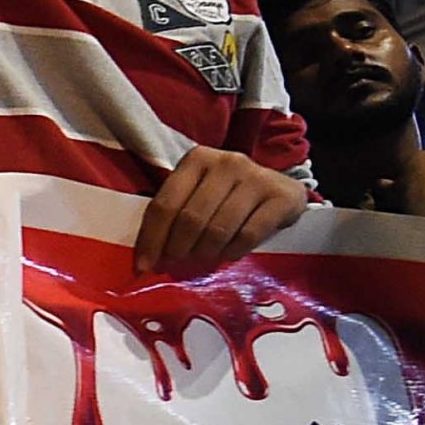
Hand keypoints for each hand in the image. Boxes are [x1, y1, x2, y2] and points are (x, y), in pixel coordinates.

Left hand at [131, 145, 307, 273]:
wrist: (280, 189)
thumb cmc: (229, 195)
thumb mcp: (199, 193)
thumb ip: (175, 214)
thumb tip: (146, 258)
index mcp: (197, 159)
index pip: (165, 204)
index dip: (151, 239)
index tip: (144, 266)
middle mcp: (226, 163)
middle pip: (190, 218)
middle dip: (178, 248)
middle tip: (178, 261)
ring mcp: (256, 177)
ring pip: (218, 229)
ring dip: (206, 251)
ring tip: (204, 257)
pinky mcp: (281, 197)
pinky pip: (248, 235)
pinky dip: (233, 251)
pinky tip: (229, 254)